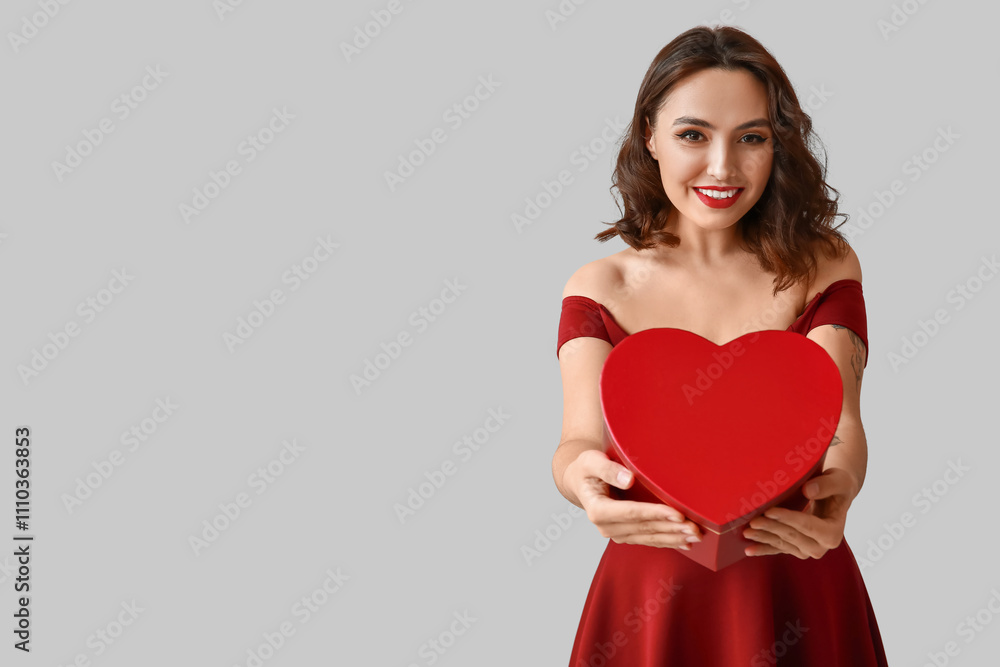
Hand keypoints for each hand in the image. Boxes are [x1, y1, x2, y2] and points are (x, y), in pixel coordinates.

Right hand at [564, 449, 701, 549]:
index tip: (677, 514)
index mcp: (597, 509)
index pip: (631, 512)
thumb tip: (628, 479)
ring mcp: (616, 533)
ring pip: (649, 538)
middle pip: (644, 528)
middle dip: (671, 529)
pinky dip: (667, 541)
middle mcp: (606, 526)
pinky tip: (684, 542)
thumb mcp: (591, 461)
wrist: (581, 482)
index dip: (655, 514)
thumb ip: (608, 469)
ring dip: (673, 537)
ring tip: (696, 536)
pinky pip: (648, 540)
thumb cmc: (587, 468)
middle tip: (695, 528)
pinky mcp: (625, 535)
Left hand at [742, 467, 859, 558]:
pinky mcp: (796, 548)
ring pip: (783, 544)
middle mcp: (822, 546)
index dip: (789, 519)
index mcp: (834, 532)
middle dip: (772, 529)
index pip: (808, 526)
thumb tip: (808, 490)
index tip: (770, 511)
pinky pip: (778, 550)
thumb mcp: (838, 481)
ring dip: (764, 538)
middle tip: (753, 521)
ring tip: (747, 532)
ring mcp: (808, 549)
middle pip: (793, 537)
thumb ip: (826, 485)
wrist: (835, 495)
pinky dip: (763, 549)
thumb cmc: (837, 486)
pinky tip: (749, 550)